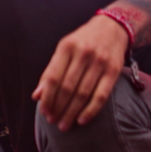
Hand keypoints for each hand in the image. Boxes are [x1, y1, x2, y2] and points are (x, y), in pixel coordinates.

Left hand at [32, 15, 127, 130]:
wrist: (112, 27)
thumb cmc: (83, 41)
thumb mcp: (64, 49)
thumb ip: (51, 71)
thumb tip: (37, 96)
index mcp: (67, 47)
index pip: (53, 77)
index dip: (47, 97)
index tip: (43, 111)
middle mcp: (83, 53)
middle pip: (67, 87)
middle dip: (58, 108)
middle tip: (52, 122)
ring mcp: (100, 62)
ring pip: (82, 93)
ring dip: (71, 112)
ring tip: (64, 125)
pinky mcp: (113, 70)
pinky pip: (101, 95)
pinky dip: (90, 110)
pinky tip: (82, 120)